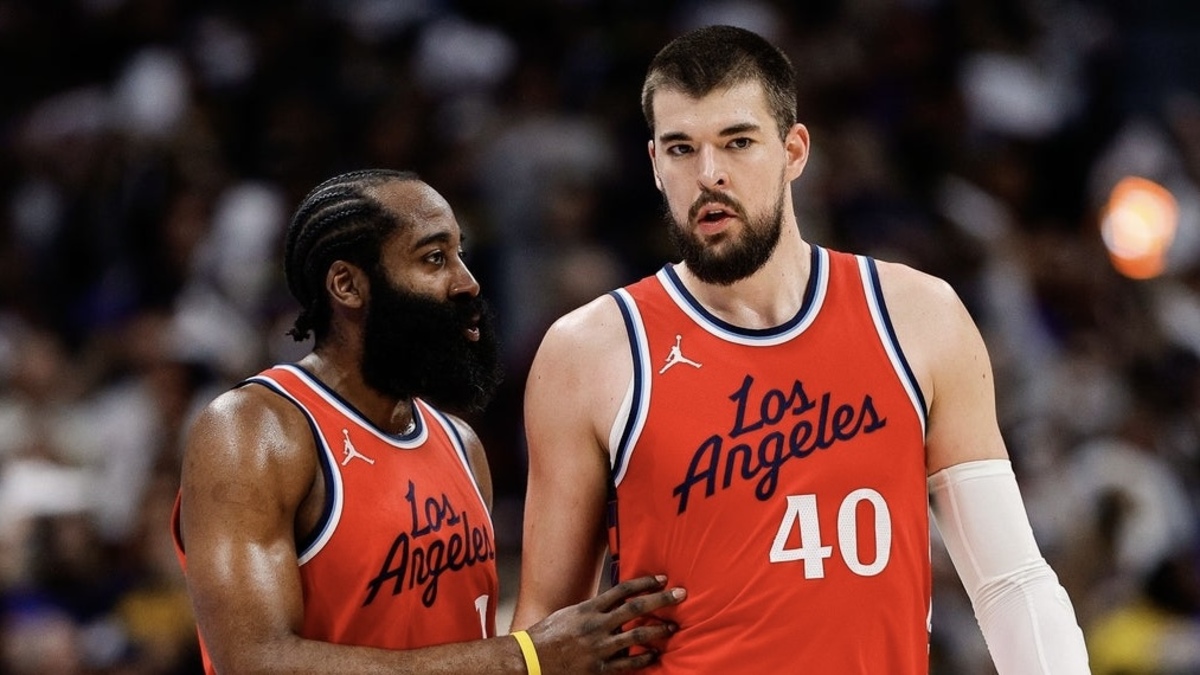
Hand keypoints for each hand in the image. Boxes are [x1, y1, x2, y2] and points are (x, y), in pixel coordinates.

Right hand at [525, 575, 685, 672]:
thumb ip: (592, 608)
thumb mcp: (568, 614)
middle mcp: (596, 625)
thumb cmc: (547, 636)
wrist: (529, 662)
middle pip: (636, 608)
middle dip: (661, 600)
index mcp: (588, 609)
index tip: (662, 579)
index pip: (623, 590)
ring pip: (638, 635)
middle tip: (681, 594)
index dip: (644, 583)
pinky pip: (629, 662)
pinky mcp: (599, 669)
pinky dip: (644, 657)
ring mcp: (599, 648)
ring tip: (672, 627)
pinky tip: (654, 654)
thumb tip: (615, 603)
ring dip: (659, 629)